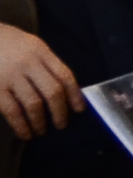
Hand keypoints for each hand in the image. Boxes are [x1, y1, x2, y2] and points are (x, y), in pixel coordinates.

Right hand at [0, 24, 77, 139]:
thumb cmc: (6, 43)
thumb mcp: (30, 45)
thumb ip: (45, 63)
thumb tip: (64, 90)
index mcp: (41, 52)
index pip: (64, 75)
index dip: (75, 95)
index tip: (79, 110)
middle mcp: (28, 63)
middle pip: (52, 92)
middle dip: (60, 112)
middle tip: (61, 125)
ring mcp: (10, 76)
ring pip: (33, 104)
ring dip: (40, 122)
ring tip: (41, 131)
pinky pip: (12, 110)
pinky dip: (21, 125)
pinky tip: (25, 133)